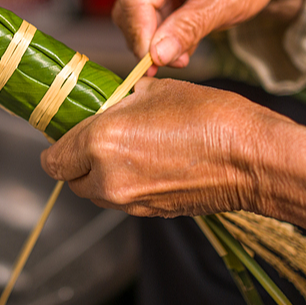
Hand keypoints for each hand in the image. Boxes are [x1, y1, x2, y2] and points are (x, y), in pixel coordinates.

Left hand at [41, 78, 292, 217]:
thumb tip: (105, 103)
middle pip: (71, 180)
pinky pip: (123, 201)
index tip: (70, 132)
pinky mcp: (151, 214)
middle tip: (101, 137)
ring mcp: (130, 202)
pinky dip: (127, 186)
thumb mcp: (153, 90)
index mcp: (99, 143)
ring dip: (102, 175)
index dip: (59, 145)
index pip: (53, 160)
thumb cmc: (208, 117)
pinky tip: (151, 162)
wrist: (252, 158)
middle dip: (79, 161)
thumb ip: (117, 102)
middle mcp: (107, 180)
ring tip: (130, 148)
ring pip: (96, 194)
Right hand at [112, 0, 305, 72]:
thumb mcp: (227, 3)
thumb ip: (190, 28)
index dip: (141, 34)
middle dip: (147, 41)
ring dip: (154, 42)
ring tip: (185, 53)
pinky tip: (182, 43)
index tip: (155, 64)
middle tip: (176, 62)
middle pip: (129, 8)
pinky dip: (160, 37)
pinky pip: (143, 19)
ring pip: (133, 17)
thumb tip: (157, 55)